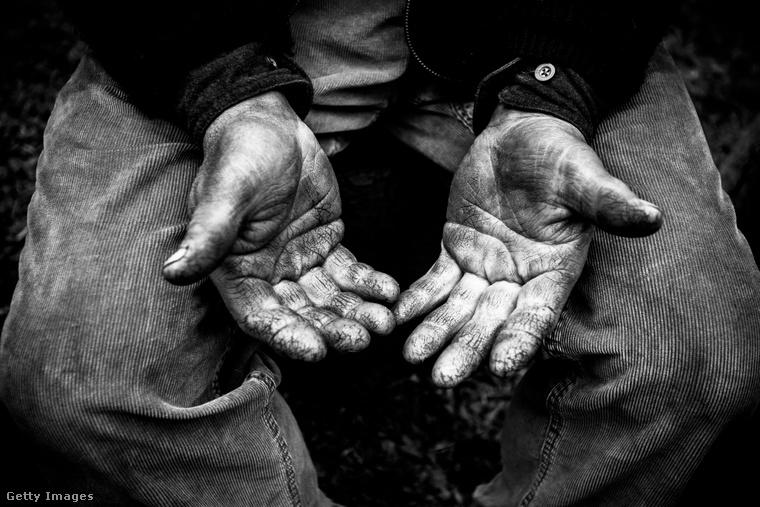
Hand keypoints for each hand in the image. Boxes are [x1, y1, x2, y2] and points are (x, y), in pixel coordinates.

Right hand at [162, 92, 398, 360]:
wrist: (269, 125)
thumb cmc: (239, 154)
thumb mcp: (226, 192)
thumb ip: (208, 234)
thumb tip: (173, 273)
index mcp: (237, 271)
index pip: (261, 316)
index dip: (287, 336)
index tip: (316, 351)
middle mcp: (268, 275)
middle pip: (302, 314)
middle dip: (332, 330)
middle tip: (362, 339)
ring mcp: (300, 263)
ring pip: (330, 299)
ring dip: (356, 313)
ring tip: (384, 323)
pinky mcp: (326, 246)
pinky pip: (350, 272)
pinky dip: (369, 284)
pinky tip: (390, 292)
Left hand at [395, 107, 661, 385]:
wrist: (523, 132)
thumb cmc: (561, 154)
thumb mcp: (585, 178)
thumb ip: (609, 204)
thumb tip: (653, 218)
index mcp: (554, 272)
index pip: (536, 315)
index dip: (519, 341)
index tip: (500, 369)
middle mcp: (519, 279)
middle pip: (491, 322)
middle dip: (467, 348)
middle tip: (442, 378)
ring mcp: (484, 267)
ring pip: (458, 308)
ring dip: (436, 332)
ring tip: (411, 357)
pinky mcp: (456, 250)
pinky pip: (434, 281)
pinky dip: (417, 299)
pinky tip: (398, 316)